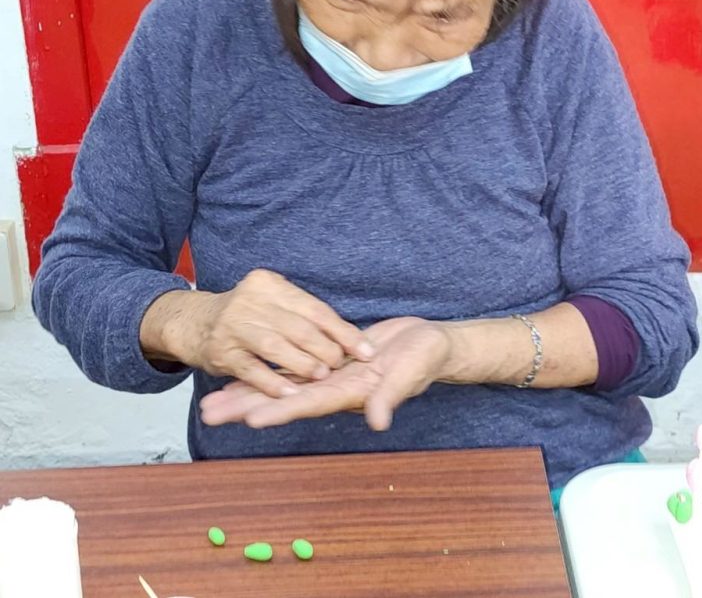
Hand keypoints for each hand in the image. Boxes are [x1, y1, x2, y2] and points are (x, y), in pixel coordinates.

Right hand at [142, 269, 373, 397]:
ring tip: (322, 377)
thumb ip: (304, 316)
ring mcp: (233, 326)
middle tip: (342, 365)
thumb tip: (350, 340)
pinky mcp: (220, 352)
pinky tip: (290, 395)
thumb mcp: (273, 303)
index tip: (368, 351)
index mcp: (271, 285)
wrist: (191, 322)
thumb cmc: (247, 316)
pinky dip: (272, 383)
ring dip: (302, 364)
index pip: (316, 310)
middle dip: (326, 349)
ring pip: (276, 346)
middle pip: (298, 327)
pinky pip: (251, 370)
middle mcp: (251, 300)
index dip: (344, 332)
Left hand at [199, 317, 453, 430]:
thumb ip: (390, 397)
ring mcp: (327, 376)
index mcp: (349, 394)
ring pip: (280, 384)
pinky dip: (268, 370)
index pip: (307, 404)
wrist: (429, 344)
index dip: (279, 411)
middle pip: (282, 398)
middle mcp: (331, 389)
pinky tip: (245, 371)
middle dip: (245, 406)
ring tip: (211, 399)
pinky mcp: (328, 359)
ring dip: (247, 392)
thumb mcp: (409, 375)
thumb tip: (377, 420)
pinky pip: (291, 366)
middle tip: (208, 413)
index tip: (248, 419)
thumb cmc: (424, 360)